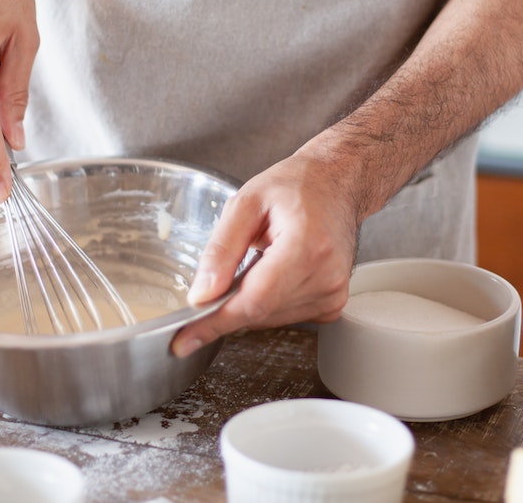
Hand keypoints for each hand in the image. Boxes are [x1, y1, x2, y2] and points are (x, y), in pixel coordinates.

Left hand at [170, 152, 359, 357]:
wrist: (337, 181)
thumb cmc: (297, 184)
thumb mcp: (246, 203)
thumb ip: (221, 250)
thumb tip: (201, 295)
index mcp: (306, 246)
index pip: (253, 301)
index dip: (215, 322)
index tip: (184, 339)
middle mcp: (326, 275)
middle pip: (259, 313)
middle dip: (228, 305)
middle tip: (220, 275)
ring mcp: (333, 292)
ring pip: (269, 319)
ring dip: (250, 299)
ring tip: (260, 259)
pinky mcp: (333, 302)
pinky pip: (286, 316)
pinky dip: (268, 301)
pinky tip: (274, 271)